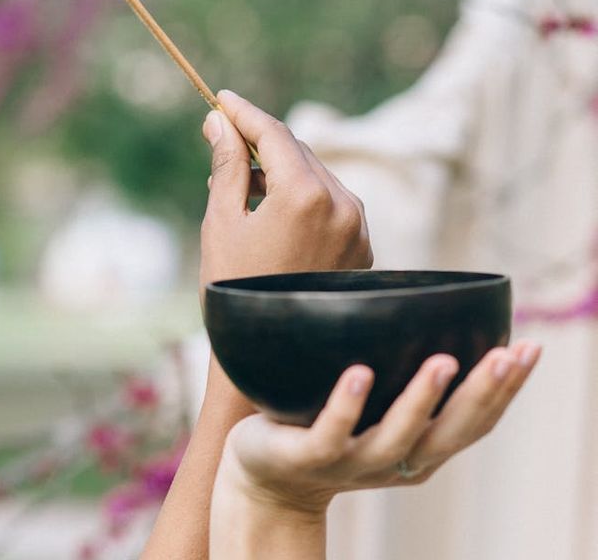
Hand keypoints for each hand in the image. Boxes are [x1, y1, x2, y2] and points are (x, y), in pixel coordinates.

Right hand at [199, 90, 372, 291]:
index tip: (221, 99)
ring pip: (317, 176)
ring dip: (281, 171)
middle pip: (298, 151)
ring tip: (239, 188)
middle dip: (260, 142)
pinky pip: (332, 204)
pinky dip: (303, 197)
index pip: (274, 134)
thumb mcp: (222, 222)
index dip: (244, 113)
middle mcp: (343, 205)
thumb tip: (219, 122)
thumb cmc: (234, 291)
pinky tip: (271, 213)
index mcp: (306, 196)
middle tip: (222, 143)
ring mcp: (359, 228)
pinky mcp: (363, 248)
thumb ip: (226, 165)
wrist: (269, 356)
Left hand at [215, 341, 541, 516]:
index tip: (530, 349)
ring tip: (443, 361)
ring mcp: (352, 461)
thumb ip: (404, 385)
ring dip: (422, 399)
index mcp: (419, 450)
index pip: (473, 424)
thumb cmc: (328, 430)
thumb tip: (433, 319)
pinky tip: (359, 373)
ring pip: (395, 436)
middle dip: (483, 394)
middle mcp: (395, 461)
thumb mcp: (376, 414)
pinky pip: (331, 432)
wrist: (267, 478)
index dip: (506, 391)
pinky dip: (347, 404)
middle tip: (509, 355)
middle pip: (448, 433)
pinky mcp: (309, 456)